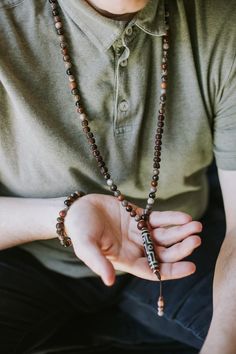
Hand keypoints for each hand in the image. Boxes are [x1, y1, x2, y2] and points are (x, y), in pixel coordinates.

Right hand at [65, 194, 201, 285]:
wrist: (77, 208)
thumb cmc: (79, 230)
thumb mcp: (86, 246)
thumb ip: (98, 262)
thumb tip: (109, 281)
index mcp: (126, 260)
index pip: (153, 270)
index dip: (172, 270)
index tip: (191, 267)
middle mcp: (136, 248)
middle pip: (164, 252)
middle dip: (181, 248)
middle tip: (196, 240)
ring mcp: (139, 231)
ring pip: (165, 235)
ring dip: (180, 232)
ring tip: (195, 226)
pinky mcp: (139, 215)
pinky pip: (159, 218)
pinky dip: (171, 218)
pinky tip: (184, 217)